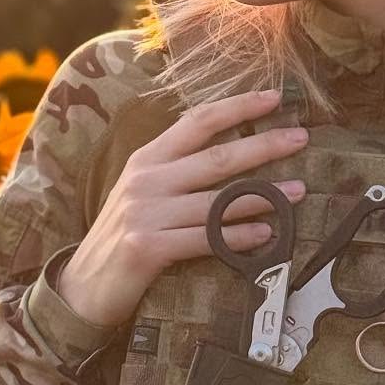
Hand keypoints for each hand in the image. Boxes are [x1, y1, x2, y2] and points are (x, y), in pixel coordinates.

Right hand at [56, 88, 308, 327]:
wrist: (82, 287)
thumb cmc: (123, 236)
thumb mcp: (143, 193)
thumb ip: (177, 172)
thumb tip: (234, 153)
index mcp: (146, 158)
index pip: (196, 122)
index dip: (236, 107)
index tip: (273, 98)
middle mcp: (146, 180)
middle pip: (216, 156)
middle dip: (263, 145)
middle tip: (301, 138)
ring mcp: (145, 213)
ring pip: (217, 200)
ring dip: (264, 195)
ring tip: (299, 191)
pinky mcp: (147, 247)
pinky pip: (206, 238)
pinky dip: (240, 236)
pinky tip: (267, 233)